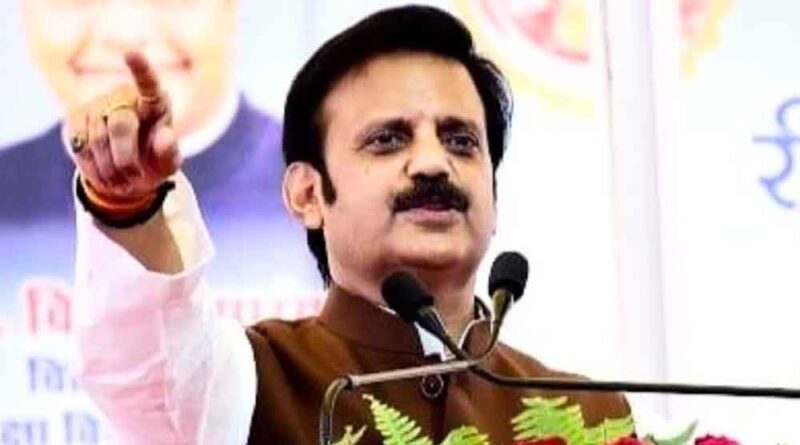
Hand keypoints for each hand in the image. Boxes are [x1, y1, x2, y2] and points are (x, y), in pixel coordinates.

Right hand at [67, 51, 180, 201]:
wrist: (125, 175)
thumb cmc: (153, 163)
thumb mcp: (167, 164)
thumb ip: (170, 152)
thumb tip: (166, 135)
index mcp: (154, 102)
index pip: (148, 83)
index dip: (140, 69)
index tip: (131, 54)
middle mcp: (124, 96)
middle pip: (121, 124)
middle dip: (126, 157)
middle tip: (133, 178)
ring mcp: (98, 104)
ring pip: (97, 138)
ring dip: (109, 166)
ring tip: (121, 178)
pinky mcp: (75, 116)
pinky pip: (79, 143)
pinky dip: (92, 164)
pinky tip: (103, 169)